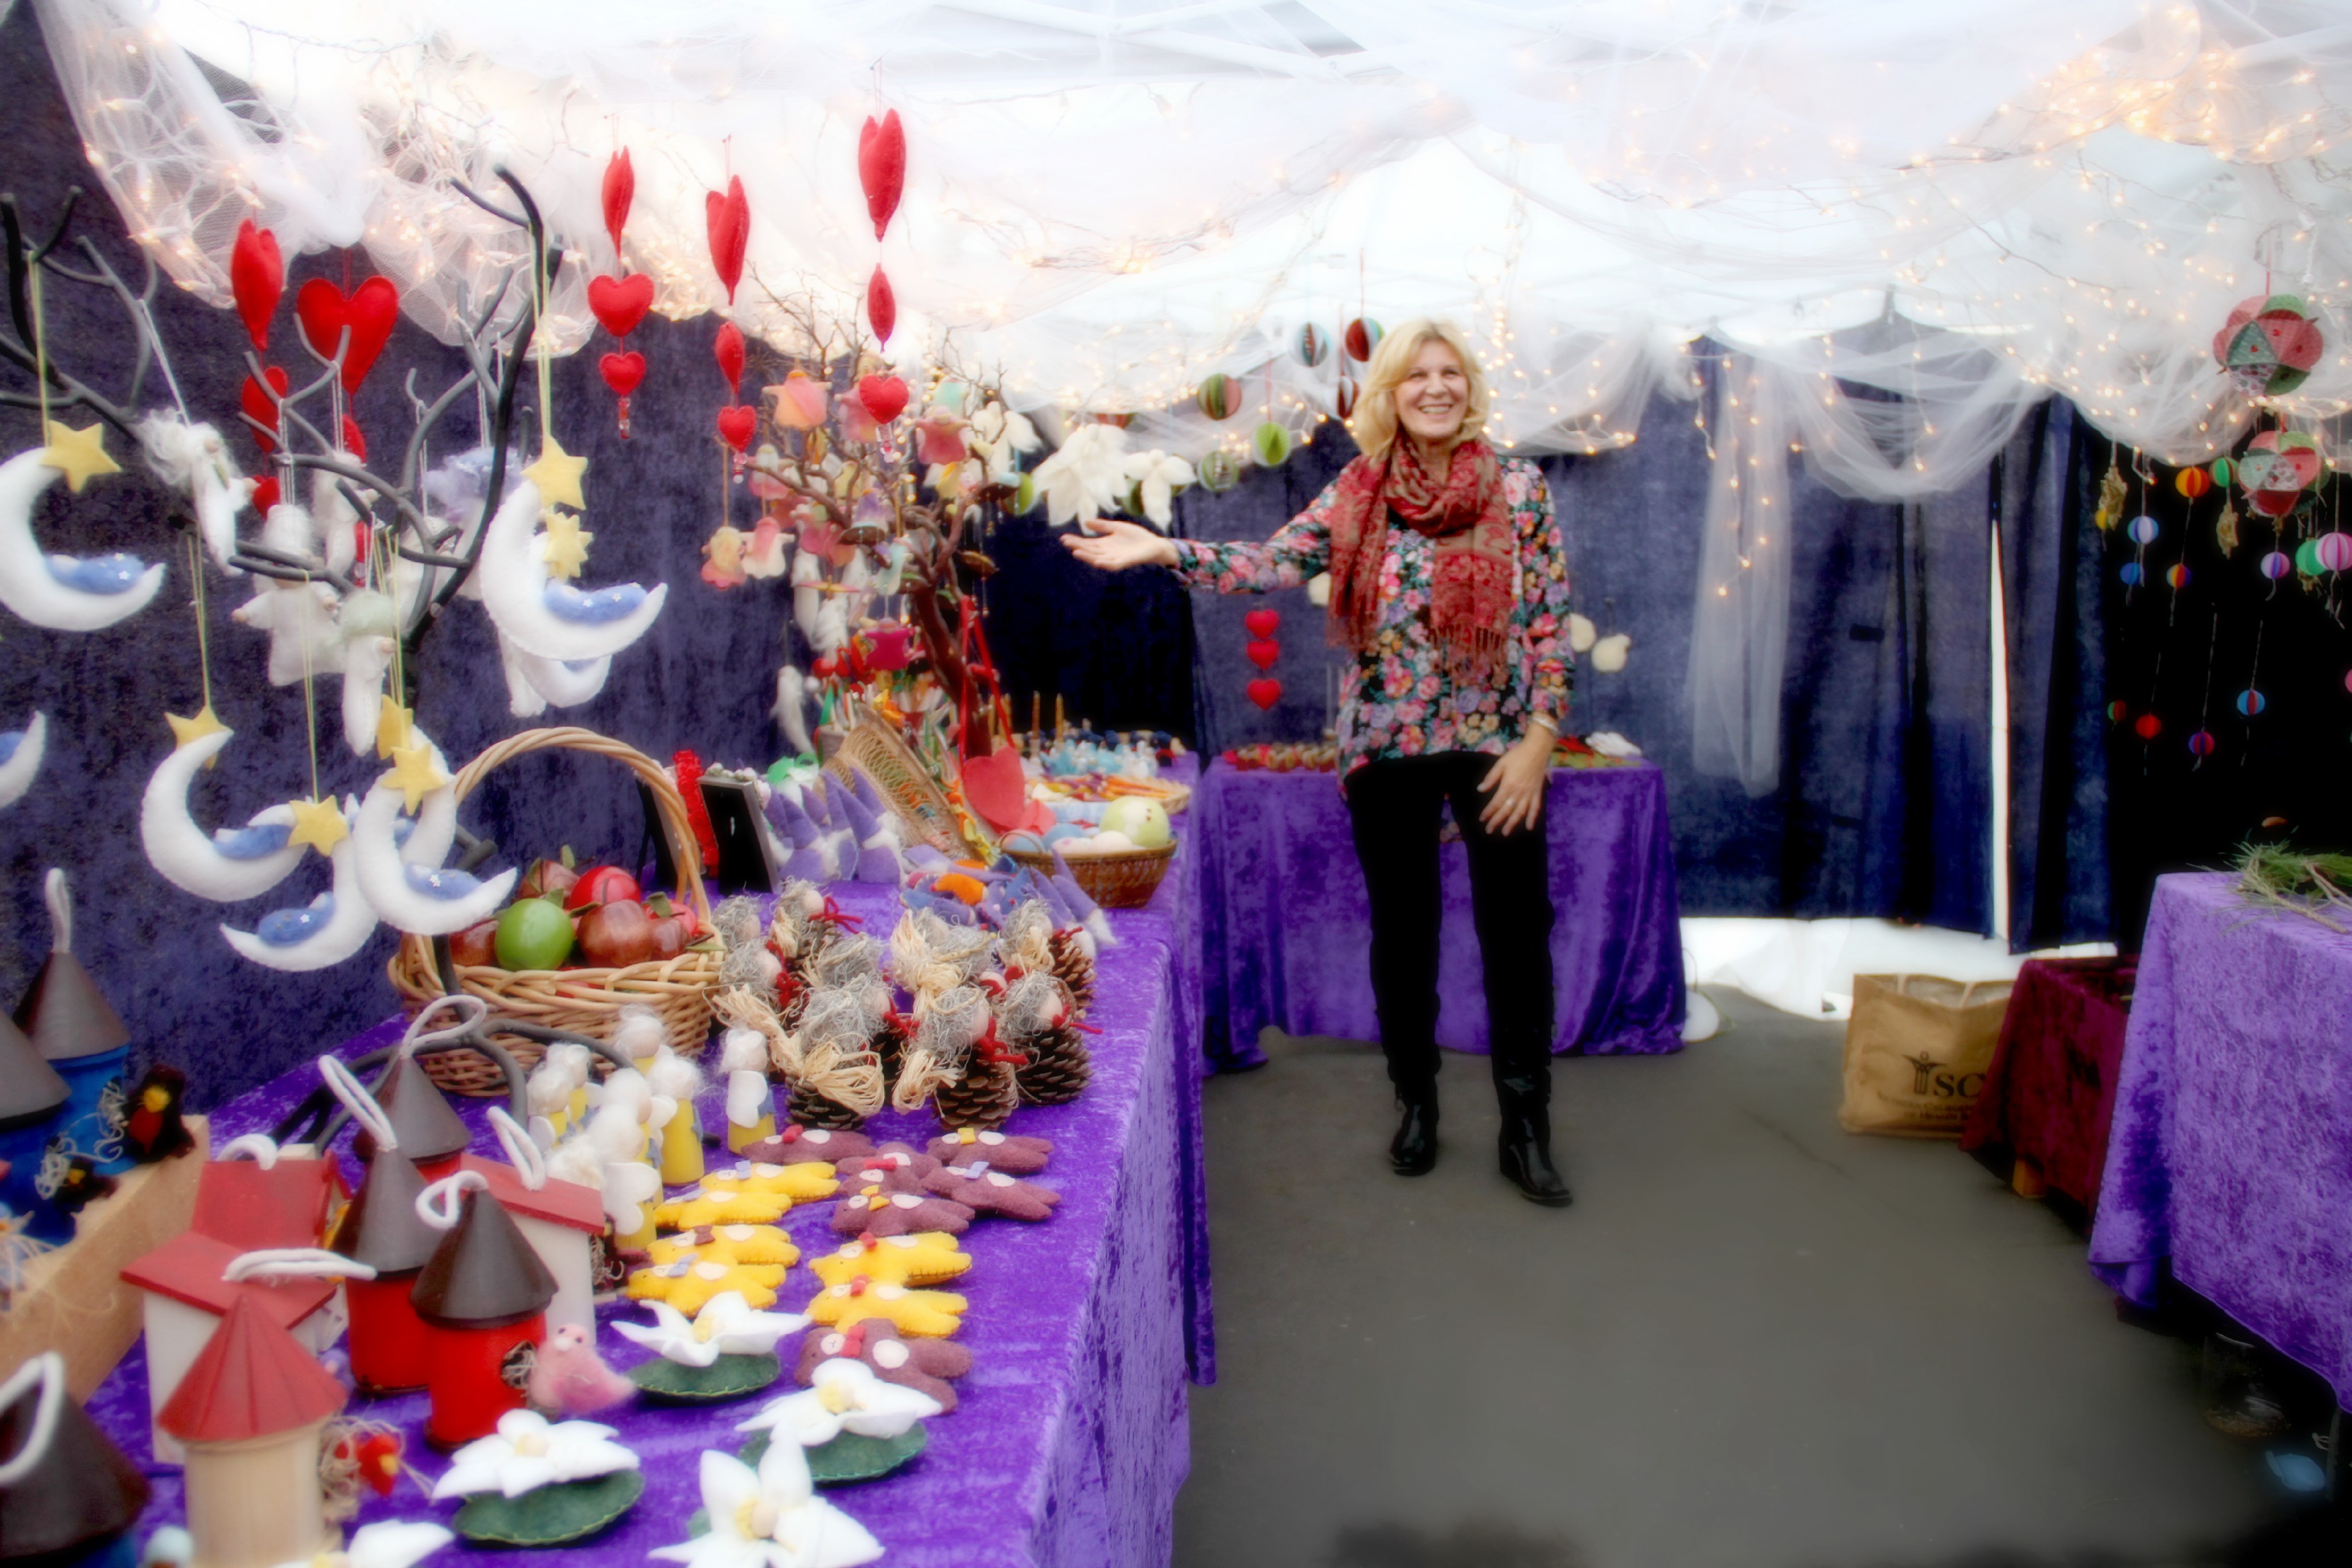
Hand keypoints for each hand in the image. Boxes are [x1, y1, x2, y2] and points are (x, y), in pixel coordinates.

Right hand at [1060, 517, 1177, 572]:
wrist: (1154, 544)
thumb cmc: (1136, 537)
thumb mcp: (1117, 528)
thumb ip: (1103, 526)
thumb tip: (1086, 522)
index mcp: (1104, 544)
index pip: (1087, 543)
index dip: (1076, 541)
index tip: (1064, 538)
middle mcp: (1107, 553)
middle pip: (1089, 550)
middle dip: (1078, 546)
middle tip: (1066, 542)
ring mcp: (1115, 558)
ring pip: (1097, 558)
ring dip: (1087, 556)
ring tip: (1076, 552)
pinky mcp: (1125, 562)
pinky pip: (1112, 565)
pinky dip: (1104, 564)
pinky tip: (1097, 561)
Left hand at [1477, 729, 1552, 836]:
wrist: (1537, 749)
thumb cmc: (1517, 755)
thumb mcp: (1501, 763)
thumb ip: (1491, 778)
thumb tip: (1480, 789)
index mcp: (1508, 785)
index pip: (1496, 803)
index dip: (1489, 812)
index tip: (1482, 819)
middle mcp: (1519, 793)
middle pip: (1507, 810)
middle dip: (1497, 821)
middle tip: (1489, 830)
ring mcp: (1530, 794)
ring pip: (1520, 813)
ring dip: (1512, 823)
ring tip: (1505, 832)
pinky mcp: (1538, 793)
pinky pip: (1536, 808)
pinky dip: (1533, 818)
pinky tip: (1529, 827)